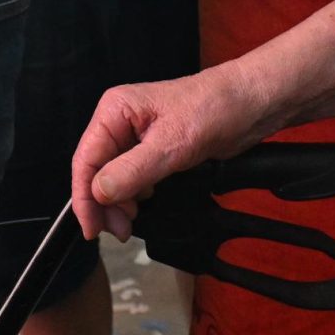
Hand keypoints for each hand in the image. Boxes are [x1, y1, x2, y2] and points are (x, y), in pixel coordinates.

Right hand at [69, 67, 274, 239]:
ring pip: (113, 176)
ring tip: (130, 224)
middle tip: (119, 232)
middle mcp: (121, 121)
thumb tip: (99, 193)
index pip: (86, 159)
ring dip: (118, 202)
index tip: (91, 229)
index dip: (84, 197)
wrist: (250, 103)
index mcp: (115, 110)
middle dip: (103, 203)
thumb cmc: (213, 109)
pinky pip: (133, 176)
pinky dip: (134, 195)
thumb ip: (132, 171)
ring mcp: (138, 135)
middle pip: (96, 169)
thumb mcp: (171, 144)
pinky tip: (143, 205)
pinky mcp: (156, 148)